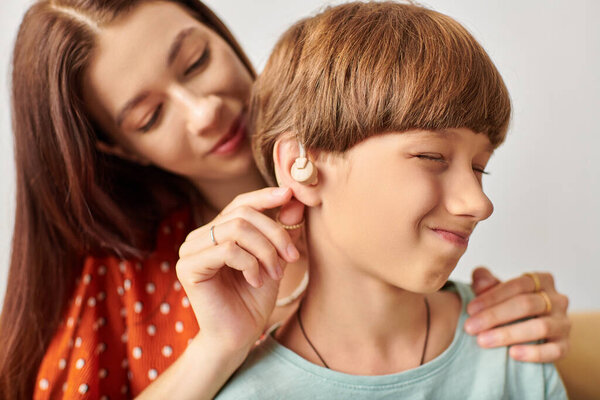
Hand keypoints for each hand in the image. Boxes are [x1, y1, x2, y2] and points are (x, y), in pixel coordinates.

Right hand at [176, 187, 303, 352]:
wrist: (238, 336)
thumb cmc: (254, 299)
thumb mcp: (275, 260)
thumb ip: (282, 232)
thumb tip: (294, 201)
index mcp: (217, 231)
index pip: (241, 203)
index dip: (265, 196)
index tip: (290, 194)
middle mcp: (200, 236)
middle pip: (242, 214)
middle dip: (274, 233)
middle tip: (292, 257)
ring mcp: (190, 250)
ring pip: (236, 229)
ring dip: (265, 251)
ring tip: (275, 273)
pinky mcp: (188, 267)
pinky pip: (227, 250)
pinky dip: (250, 264)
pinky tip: (256, 281)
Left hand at [465, 266, 570, 362]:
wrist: (530, 333)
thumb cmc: (509, 305)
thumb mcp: (496, 291)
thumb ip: (486, 282)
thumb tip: (480, 278)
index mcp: (541, 280)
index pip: (517, 285)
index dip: (491, 296)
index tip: (470, 309)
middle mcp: (557, 299)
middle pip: (526, 304)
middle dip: (494, 316)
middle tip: (470, 327)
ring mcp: (563, 323)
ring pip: (540, 327)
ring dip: (508, 334)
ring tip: (483, 341)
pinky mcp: (566, 345)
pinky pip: (554, 351)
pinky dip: (533, 353)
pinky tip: (512, 354)